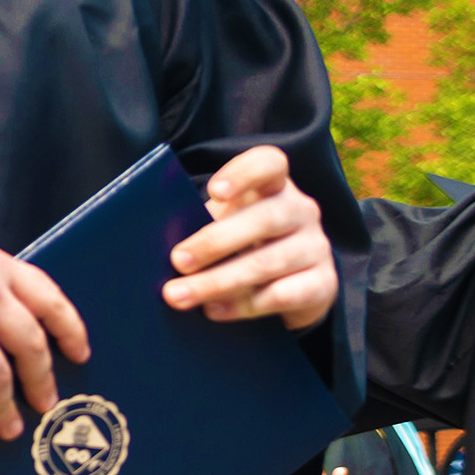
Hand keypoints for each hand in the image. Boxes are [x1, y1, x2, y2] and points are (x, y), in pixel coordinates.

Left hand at [166, 145, 337, 328]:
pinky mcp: (323, 283)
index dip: (244, 173)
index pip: (269, 163)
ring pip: (269, 261)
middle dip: (215, 241)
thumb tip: (151, 243)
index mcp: (274, 186)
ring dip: (219, 280)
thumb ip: (199, 225)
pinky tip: (214, 310)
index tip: (215, 192)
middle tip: (177, 262)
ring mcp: (316, 246)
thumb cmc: (241, 245)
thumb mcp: (222, 226)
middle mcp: (301, 211)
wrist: (291, 288)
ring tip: (180, 296)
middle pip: (265, 218)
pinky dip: (244, 305)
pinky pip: (283, 294)